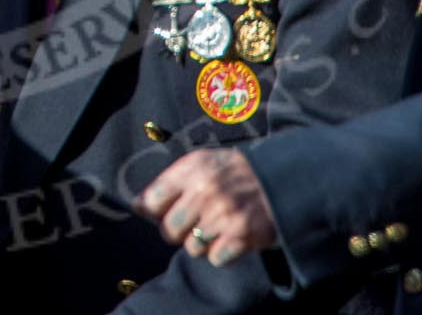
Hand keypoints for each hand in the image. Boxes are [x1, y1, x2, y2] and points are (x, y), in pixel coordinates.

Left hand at [135, 147, 279, 266]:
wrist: (284, 179)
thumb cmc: (238, 173)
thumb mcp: (205, 163)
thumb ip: (172, 181)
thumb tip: (137, 205)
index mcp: (193, 168)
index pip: (152, 200)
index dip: (157, 212)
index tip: (167, 212)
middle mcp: (205, 189)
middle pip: (169, 230)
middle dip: (179, 232)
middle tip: (196, 225)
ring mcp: (223, 213)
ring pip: (192, 248)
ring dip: (204, 244)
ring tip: (219, 229)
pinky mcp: (241, 235)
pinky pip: (215, 259)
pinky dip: (224, 254)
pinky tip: (233, 238)